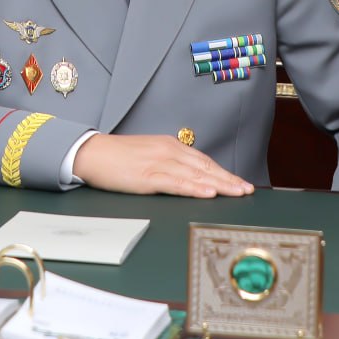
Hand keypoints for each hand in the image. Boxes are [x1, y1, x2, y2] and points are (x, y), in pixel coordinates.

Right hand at [73, 134, 254, 197]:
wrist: (90, 152)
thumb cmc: (116, 156)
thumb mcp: (147, 154)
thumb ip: (167, 162)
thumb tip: (186, 175)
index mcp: (169, 146)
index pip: (203, 160)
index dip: (223, 172)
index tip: (239, 182)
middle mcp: (168, 151)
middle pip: (205, 167)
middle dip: (229, 179)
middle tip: (247, 190)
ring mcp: (159, 163)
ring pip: (196, 175)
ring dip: (220, 185)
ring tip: (238, 193)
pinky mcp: (148, 176)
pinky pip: (177, 183)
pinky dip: (195, 188)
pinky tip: (208, 193)